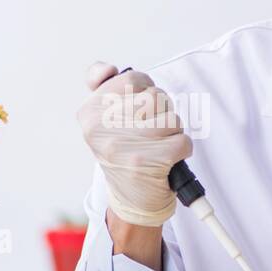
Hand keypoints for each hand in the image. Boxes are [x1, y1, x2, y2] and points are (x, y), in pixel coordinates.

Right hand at [77, 62, 192, 227]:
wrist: (133, 202)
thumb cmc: (125, 154)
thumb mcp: (105, 121)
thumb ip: (105, 88)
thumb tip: (107, 68)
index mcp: (88, 113)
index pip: (132, 78)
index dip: (145, 90)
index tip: (139, 108)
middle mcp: (99, 128)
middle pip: (155, 96)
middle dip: (162, 112)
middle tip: (150, 133)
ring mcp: (122, 145)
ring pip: (172, 118)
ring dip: (173, 132)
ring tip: (158, 147)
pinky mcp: (146, 162)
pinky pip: (183, 140)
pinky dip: (182, 151)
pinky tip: (166, 161)